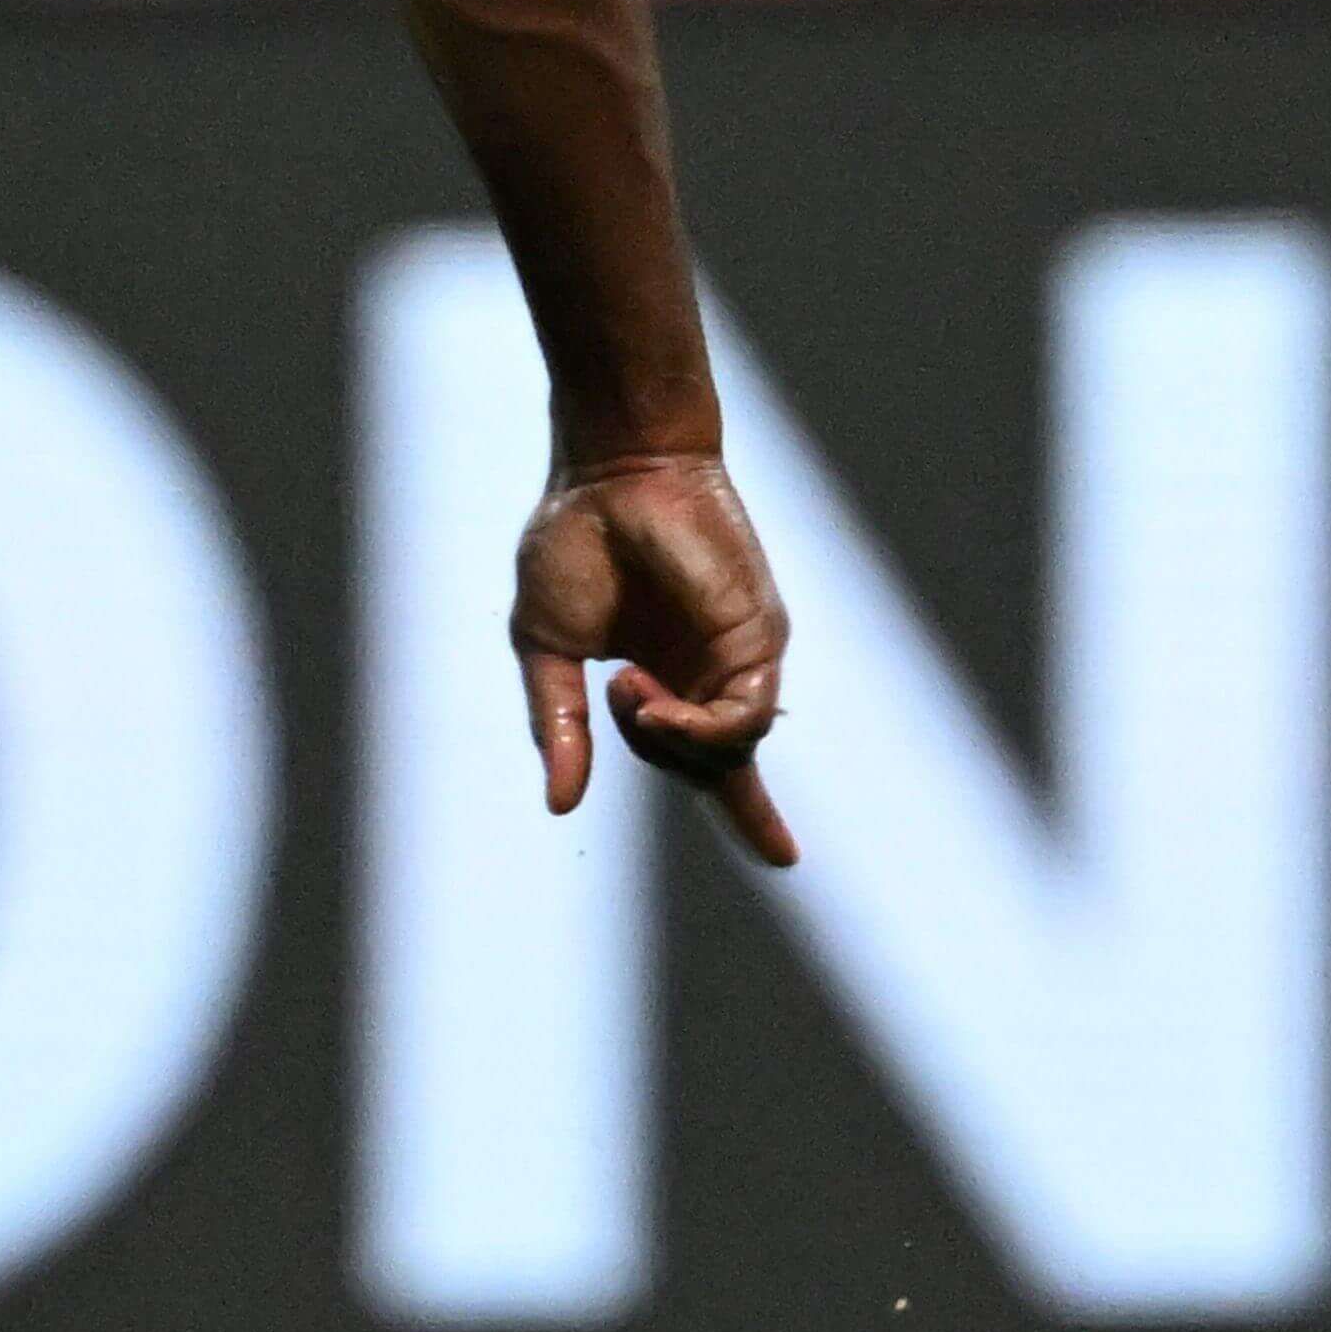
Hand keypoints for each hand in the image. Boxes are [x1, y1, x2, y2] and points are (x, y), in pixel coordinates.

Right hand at [514, 454, 795, 866]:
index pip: (714, 763)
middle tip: (617, 697)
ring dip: (670, 741)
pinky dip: (696, 726)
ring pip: (728, 753)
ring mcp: (739, 659)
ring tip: (625, 689)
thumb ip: (561, 723)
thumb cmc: (575, 543)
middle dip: (672, 760)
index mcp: (669, 681)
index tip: (783, 859)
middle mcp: (712, 676)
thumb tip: (561, 802)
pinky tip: (646, 694)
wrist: (609, 473)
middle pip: (716, 770)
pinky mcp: (757, 637)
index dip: (749, 816)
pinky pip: (742, 719)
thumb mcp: (547, 649)